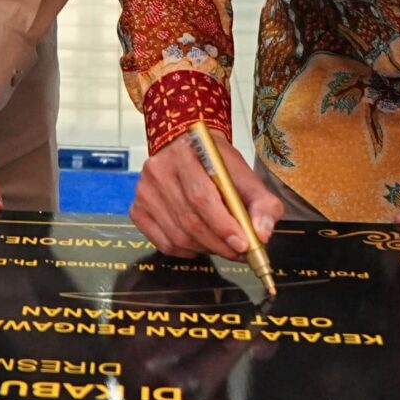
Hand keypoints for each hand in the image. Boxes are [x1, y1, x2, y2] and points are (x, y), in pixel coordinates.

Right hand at [130, 130, 280, 260]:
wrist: (188, 147)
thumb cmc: (217, 163)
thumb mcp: (244, 174)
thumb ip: (262, 202)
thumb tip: (262, 233)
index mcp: (184, 154)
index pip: (201, 196)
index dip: (222, 225)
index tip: (243, 243)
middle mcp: (158, 170)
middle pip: (189, 220)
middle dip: (219, 243)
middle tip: (239, 252)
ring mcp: (144, 191)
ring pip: (177, 236)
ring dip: (206, 249)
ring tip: (224, 246)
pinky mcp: (137, 209)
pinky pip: (164, 243)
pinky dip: (187, 251)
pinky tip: (201, 243)